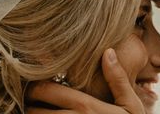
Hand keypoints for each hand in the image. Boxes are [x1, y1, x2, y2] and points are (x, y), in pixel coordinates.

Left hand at [26, 49, 144, 113]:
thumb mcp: (131, 104)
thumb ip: (118, 79)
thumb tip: (108, 51)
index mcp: (86, 106)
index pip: (47, 90)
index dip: (34, 85)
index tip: (32, 81)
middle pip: (35, 109)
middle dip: (29, 102)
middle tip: (28, 96)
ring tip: (34, 108)